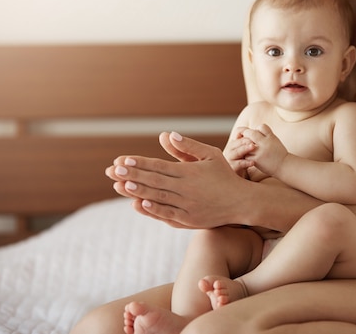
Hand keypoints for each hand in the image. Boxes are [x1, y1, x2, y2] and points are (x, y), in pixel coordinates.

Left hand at [105, 132, 248, 228]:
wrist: (243, 203)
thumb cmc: (225, 176)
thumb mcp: (211, 155)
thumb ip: (188, 146)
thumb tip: (166, 135)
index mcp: (191, 172)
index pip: (160, 166)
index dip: (140, 162)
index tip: (122, 159)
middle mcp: (187, 189)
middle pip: (155, 181)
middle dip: (132, 175)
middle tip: (112, 170)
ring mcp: (188, 206)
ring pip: (158, 198)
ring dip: (137, 192)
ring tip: (119, 185)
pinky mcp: (189, 220)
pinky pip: (167, 214)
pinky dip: (153, 210)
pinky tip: (139, 204)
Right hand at [222, 127, 255, 175]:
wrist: (239, 177)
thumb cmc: (245, 160)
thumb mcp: (247, 149)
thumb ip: (250, 141)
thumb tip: (261, 129)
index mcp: (235, 142)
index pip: (238, 132)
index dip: (245, 131)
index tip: (255, 131)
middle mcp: (231, 149)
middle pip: (237, 141)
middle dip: (245, 140)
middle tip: (254, 139)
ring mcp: (230, 158)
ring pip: (236, 152)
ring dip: (244, 149)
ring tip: (253, 147)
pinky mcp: (232, 168)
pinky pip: (238, 164)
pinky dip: (245, 163)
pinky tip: (253, 162)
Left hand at [239, 124, 288, 176]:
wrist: (284, 166)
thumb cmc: (279, 153)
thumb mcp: (275, 140)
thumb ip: (266, 135)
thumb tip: (254, 130)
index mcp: (271, 137)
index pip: (261, 127)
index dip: (257, 129)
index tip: (257, 134)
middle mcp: (265, 143)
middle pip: (250, 133)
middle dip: (246, 134)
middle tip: (247, 139)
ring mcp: (260, 152)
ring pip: (245, 144)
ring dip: (245, 146)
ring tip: (248, 148)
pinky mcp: (256, 160)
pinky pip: (246, 155)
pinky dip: (247, 155)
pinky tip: (250, 156)